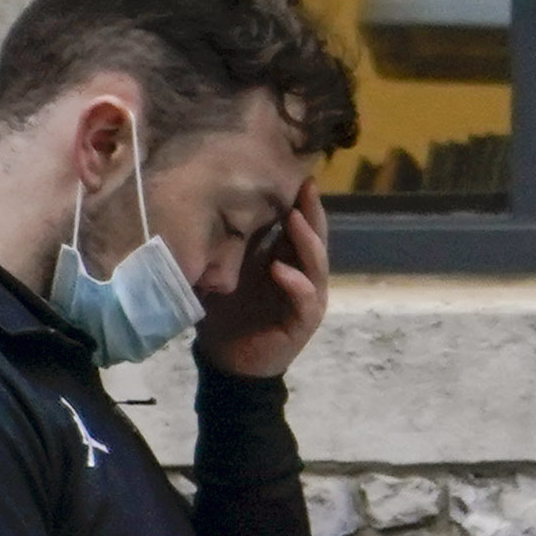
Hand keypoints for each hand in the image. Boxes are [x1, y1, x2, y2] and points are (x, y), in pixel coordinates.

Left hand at [199, 187, 330, 379]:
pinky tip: (281, 269)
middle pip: (315, 238)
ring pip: (317, 265)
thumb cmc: (227, 313)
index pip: (299, 225)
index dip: (301, 201)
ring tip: (296, 220)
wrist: (228, 361)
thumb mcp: (226, 270)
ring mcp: (307, 298)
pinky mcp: (303, 322)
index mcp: (285, 259)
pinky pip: (306, 299)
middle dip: (312, 212)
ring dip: (307, 241)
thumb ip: (231, 243)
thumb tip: (218, 202)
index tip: (298, 174)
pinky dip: (296, 283)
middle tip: (306, 187)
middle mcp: (302, 274)